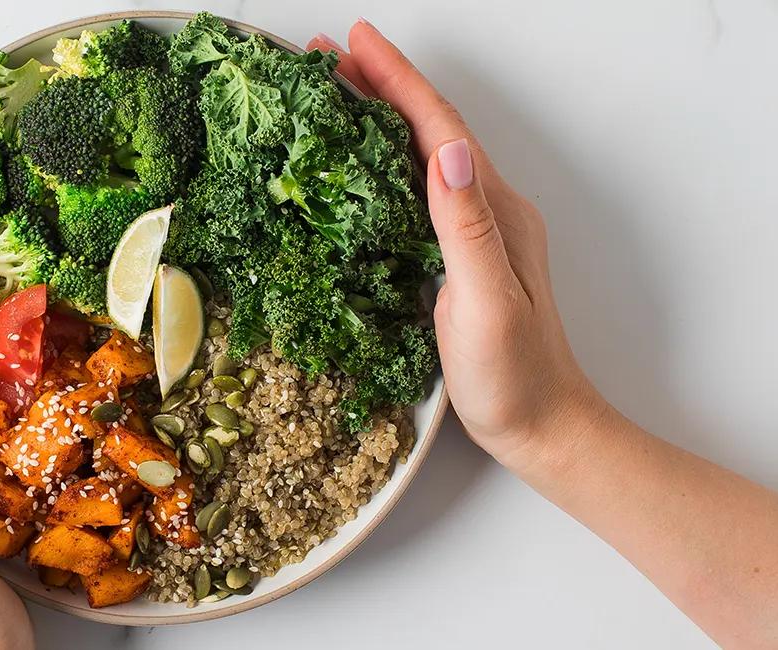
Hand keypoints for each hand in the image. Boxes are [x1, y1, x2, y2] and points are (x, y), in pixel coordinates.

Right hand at [309, 23, 606, 466]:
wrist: (544, 426)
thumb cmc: (515, 377)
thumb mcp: (488, 303)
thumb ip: (468, 228)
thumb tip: (447, 152)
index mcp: (494, 211)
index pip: (440, 129)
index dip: (398, 81)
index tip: (355, 41)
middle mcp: (487, 209)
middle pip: (429, 129)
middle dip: (380, 84)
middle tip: (326, 55)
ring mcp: (474, 231)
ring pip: (420, 154)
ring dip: (380, 116)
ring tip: (333, 91)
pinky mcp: (458, 255)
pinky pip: (415, 188)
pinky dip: (383, 160)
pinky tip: (358, 162)